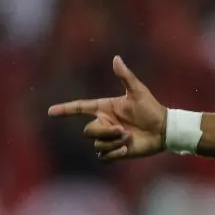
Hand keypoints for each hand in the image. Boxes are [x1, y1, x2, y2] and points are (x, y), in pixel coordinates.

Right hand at [47, 56, 167, 161]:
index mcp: (105, 108)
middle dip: (105, 132)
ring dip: (113, 142)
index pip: (80, 108)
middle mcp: (104, 123)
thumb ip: (125, 76)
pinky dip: (114, 153)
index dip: (65, 109)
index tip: (51, 111)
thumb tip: (116, 58)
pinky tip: (127, 149)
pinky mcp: (115, 151)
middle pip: (88, 131)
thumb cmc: (151, 109)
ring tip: (129, 138)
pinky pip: (103, 156)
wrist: (164, 130)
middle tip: (123, 131)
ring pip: (97, 144)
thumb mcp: (138, 92)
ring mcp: (109, 138)